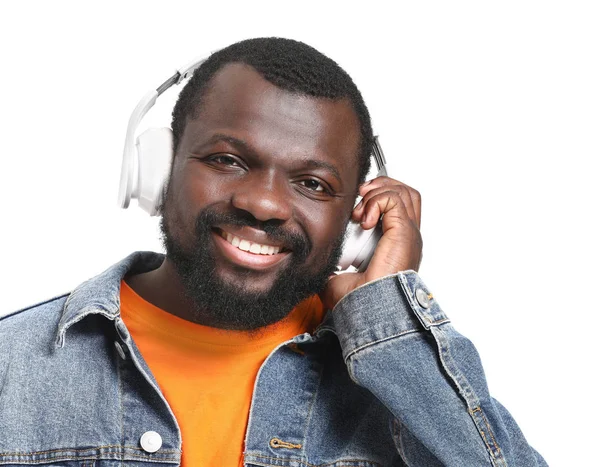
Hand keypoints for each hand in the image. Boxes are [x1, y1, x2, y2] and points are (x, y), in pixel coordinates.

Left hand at [320, 176, 422, 308]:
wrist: (366, 309)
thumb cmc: (358, 300)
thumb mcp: (337, 276)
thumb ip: (330, 265)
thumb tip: (313, 261)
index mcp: (397, 246)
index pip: (399, 209)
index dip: (379, 198)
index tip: (356, 206)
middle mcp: (407, 238)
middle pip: (407, 195)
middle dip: (381, 187)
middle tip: (361, 196)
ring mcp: (409, 234)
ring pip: (404, 193)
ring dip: (379, 191)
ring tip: (361, 207)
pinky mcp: (404, 232)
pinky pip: (395, 200)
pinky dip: (376, 201)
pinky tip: (364, 219)